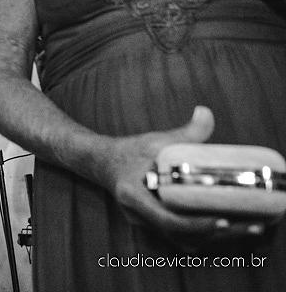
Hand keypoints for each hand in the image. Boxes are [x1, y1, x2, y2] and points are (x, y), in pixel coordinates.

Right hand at [94, 106, 263, 241]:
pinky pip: (182, 236)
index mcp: (133, 196)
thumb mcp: (154, 140)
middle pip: (182, 235)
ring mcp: (146, 224)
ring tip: (245, 227)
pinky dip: (205, 234)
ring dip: (214, 238)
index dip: (196, 224)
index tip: (222, 220)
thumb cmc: (129, 151)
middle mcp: (139, 216)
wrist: (103, 163)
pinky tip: (227, 226)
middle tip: (250, 226)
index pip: (167, 218)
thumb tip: (206, 112)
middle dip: (218, 234)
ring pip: (183, 240)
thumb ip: (183, 132)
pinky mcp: (156, 225)